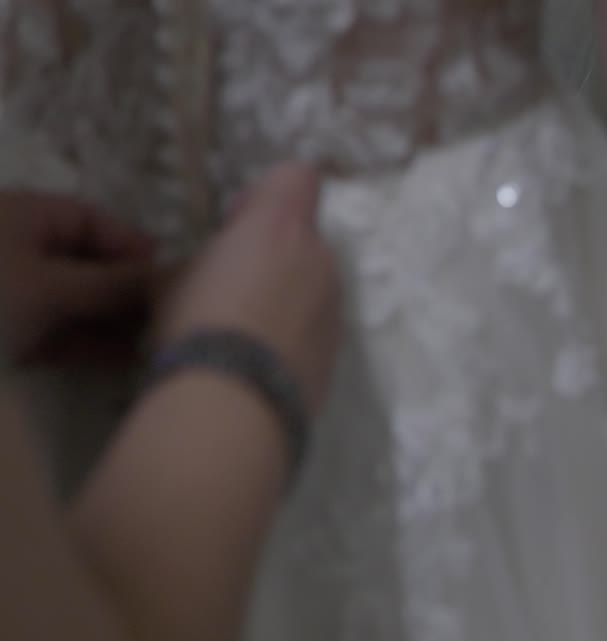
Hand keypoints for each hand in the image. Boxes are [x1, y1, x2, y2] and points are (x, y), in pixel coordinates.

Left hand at [0, 191, 155, 365]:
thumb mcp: (49, 288)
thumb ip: (113, 284)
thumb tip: (172, 275)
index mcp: (19, 218)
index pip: (88, 220)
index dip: (130, 244)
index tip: (168, 273)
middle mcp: (15, 252)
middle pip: (85, 265)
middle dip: (126, 290)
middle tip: (169, 313)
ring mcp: (9, 297)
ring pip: (73, 303)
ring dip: (114, 322)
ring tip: (156, 340)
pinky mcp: (5, 337)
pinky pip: (56, 333)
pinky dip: (89, 343)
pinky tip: (126, 358)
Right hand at [154, 164, 342, 414]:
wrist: (235, 402)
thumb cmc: (196, 324)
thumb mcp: (171, 281)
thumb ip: (200, 261)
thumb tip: (204, 272)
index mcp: (280, 225)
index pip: (297, 176)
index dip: (268, 194)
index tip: (237, 225)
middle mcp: (320, 257)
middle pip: (303, 237)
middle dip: (273, 254)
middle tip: (231, 289)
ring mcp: (335, 304)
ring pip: (313, 284)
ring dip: (286, 296)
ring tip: (243, 335)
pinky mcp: (339, 348)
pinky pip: (316, 326)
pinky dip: (294, 335)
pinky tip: (260, 364)